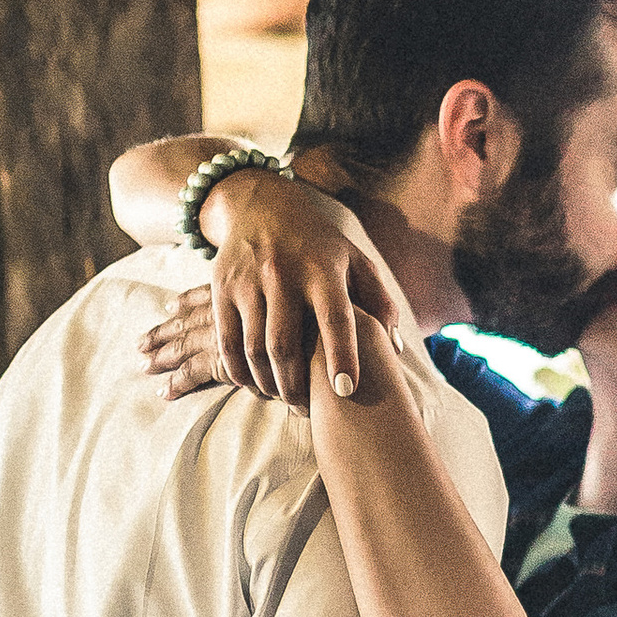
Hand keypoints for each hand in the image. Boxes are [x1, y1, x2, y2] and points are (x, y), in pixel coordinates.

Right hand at [139, 172, 402, 405]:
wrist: (262, 207)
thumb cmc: (320, 247)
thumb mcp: (356, 262)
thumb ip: (380, 303)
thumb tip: (395, 350)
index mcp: (323, 269)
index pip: (335, 318)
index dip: (342, 356)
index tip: (345, 390)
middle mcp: (284, 273)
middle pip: (285, 345)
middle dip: (296, 387)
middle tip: (306, 409)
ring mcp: (249, 281)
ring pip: (254, 349)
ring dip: (269, 384)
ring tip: (284, 398)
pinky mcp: (221, 288)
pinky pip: (227, 343)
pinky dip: (240, 372)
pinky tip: (255, 384)